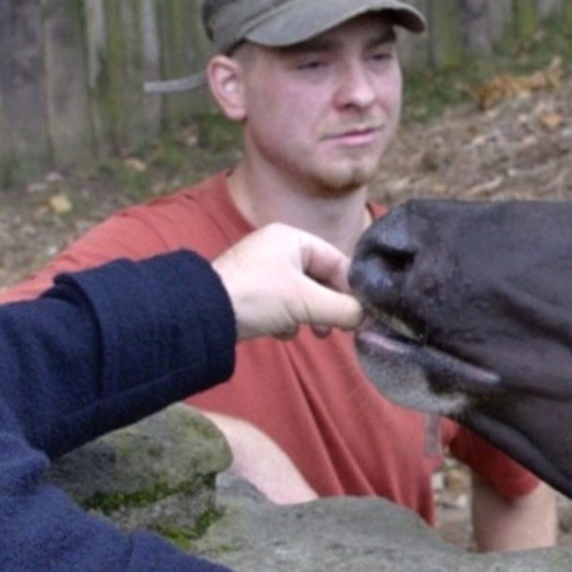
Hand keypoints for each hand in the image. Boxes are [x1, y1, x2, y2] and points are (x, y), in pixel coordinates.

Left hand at [209, 223, 360, 340]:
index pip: (336, 260)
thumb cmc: (256, 296)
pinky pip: (282, 305)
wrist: (204, 315)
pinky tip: (281, 332)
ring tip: (314, 332)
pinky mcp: (251, 293)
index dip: (351, 288)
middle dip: (329, 306)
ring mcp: (262, 271)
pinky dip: (286, 320)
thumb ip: (343, 308)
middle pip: (319, 278)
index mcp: (292, 238)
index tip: (361, 314)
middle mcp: (277, 249)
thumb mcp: (306, 301)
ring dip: (310, 316)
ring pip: (302, 294)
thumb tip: (367, 317)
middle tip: (338, 328)